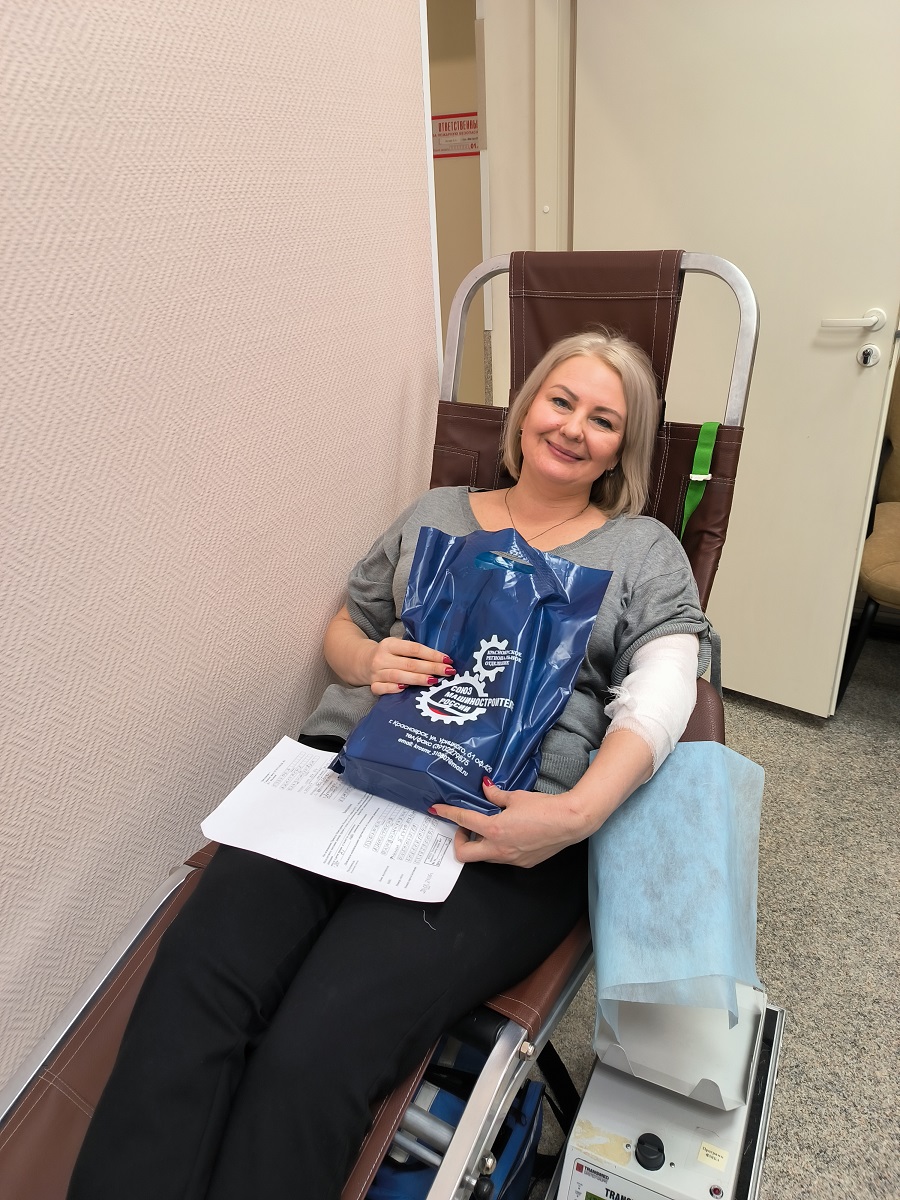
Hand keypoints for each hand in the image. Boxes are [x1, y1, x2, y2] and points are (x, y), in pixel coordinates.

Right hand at [365, 636, 455, 695]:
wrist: (362, 661)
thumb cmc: (389, 654)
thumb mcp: (397, 646)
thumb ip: (413, 651)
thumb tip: (440, 658)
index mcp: (389, 644)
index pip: (414, 649)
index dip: (432, 654)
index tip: (447, 659)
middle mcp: (382, 658)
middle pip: (409, 664)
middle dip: (431, 668)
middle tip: (448, 671)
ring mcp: (376, 672)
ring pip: (399, 676)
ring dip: (418, 679)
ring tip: (434, 681)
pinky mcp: (372, 685)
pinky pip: (383, 688)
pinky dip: (394, 689)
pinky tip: (406, 689)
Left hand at [430, 780, 586, 868]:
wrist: (570, 822)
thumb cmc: (545, 808)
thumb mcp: (517, 797)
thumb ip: (496, 795)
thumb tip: (485, 789)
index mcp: (495, 829)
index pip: (464, 820)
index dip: (448, 813)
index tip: (437, 810)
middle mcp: (499, 849)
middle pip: (465, 854)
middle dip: (459, 841)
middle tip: (465, 827)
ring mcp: (511, 859)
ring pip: (484, 858)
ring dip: (479, 844)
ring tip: (486, 828)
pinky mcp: (523, 863)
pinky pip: (501, 858)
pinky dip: (496, 848)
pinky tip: (507, 834)